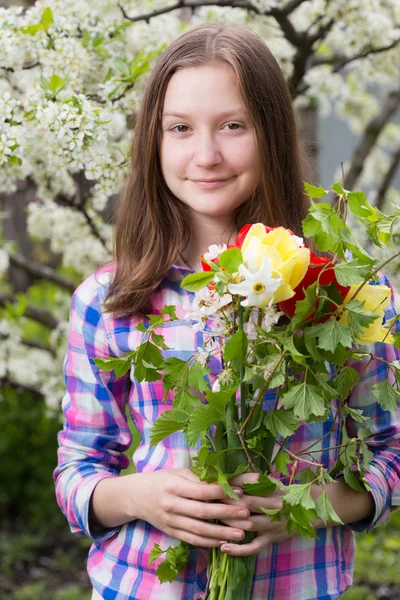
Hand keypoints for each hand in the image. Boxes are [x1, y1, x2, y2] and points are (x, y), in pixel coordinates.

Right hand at [128, 468, 250, 547]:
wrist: (136, 496)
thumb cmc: (161, 480)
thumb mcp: (178, 473)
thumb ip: (198, 479)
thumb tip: (224, 483)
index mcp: (173, 486)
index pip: (201, 491)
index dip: (221, 493)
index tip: (239, 493)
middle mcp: (171, 505)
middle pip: (202, 512)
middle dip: (227, 514)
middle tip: (246, 515)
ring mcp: (170, 521)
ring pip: (199, 530)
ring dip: (222, 534)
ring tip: (241, 534)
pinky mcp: (171, 533)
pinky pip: (192, 540)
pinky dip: (209, 542)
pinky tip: (223, 542)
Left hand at [219, 473, 293, 555]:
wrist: (305, 512)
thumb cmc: (278, 494)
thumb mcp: (269, 482)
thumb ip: (248, 480)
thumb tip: (223, 478)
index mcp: (274, 487)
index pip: (252, 481)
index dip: (234, 483)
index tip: (218, 485)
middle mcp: (276, 505)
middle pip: (248, 503)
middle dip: (228, 502)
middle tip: (212, 501)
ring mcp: (274, 524)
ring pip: (249, 524)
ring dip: (230, 522)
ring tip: (214, 520)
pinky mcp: (271, 538)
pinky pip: (254, 547)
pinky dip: (238, 549)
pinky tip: (223, 547)